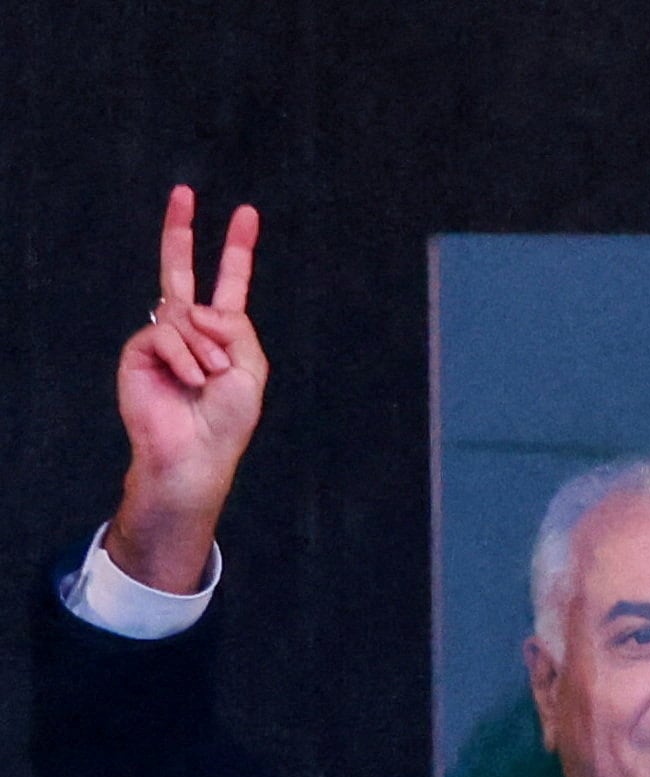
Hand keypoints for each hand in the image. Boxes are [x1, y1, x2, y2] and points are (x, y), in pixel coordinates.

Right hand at [104, 185, 266, 592]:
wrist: (197, 453)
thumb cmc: (227, 419)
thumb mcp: (251, 370)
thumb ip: (236, 329)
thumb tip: (198, 308)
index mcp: (224, 332)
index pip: (230, 282)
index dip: (238, 249)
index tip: (247, 214)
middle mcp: (190, 329)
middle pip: (182, 270)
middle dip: (182, 230)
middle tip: (184, 192)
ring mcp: (162, 337)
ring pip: (186, 314)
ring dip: (206, 349)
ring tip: (207, 381)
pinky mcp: (139, 350)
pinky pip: (166, 332)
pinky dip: (185, 357)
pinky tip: (189, 381)